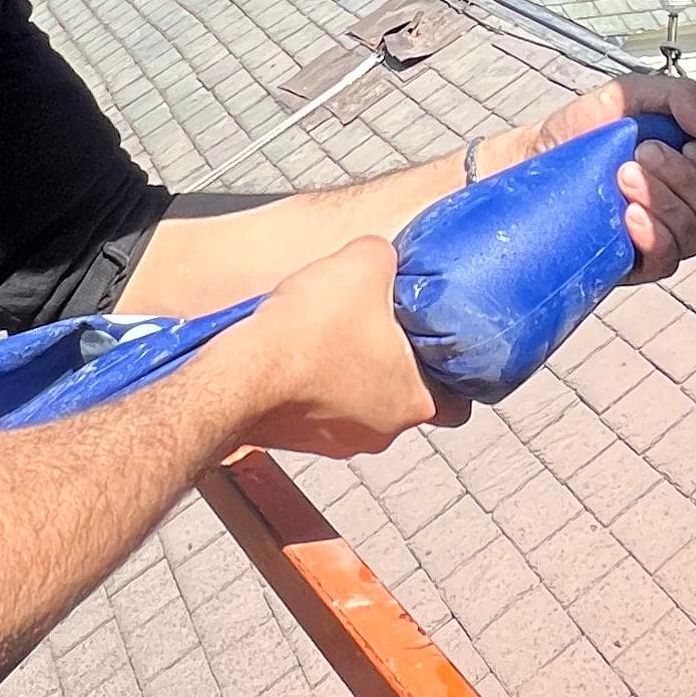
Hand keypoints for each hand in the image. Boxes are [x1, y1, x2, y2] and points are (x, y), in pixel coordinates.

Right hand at [229, 233, 460, 457]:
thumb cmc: (306, 333)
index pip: (457, 401)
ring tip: (326, 335)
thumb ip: (385, 257)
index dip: (446, 367)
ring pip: (356, 403)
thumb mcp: (363, 263)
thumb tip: (381, 256)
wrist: (238, 374)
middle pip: (401, 395)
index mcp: (414, 402)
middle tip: (371, 325)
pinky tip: (296, 354)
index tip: (430, 342)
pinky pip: (315, 409)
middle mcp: (381, 431)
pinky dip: (310, 385)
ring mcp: (336, 441)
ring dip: (346, 373)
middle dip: (388, 360)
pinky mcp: (296, 439)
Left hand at [493, 72, 695, 282]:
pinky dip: (653, 234)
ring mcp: (666, 235)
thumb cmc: (583, 131)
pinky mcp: (641, 262)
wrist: (534, 160)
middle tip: (644, 152)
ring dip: (663, 201)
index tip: (691, 144)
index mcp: (695, 166)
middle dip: (683, 177)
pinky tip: (628, 214)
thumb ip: (680, 95)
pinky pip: (667, 258)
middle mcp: (687, 204)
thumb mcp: (630, 95)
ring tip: (625, 175)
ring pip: (695, 234)